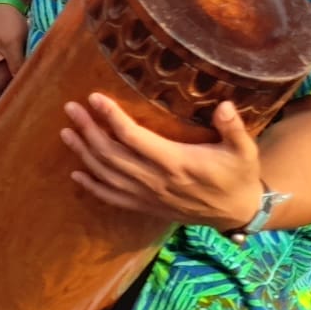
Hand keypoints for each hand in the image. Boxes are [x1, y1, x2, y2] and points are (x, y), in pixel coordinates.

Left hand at [61, 93, 262, 229]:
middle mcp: (158, 181)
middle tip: (70, 108)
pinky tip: (76, 173)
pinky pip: (114, 199)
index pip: (135, 138)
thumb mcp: (244, 150)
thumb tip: (224, 105)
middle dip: (88, 131)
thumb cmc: (239, 175)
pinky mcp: (148, 207)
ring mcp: (150, 197)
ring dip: (85, 154)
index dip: (112, 118)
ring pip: (108, 176)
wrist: (239, 212)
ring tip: (66, 132)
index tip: (95, 97)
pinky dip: (93, 187)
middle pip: (113, 155)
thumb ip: (233, 128)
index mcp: (177, 163)